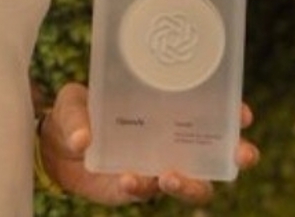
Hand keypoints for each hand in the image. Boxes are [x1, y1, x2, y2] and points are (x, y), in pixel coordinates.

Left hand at [37, 82, 259, 204]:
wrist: (53, 146)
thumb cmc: (76, 112)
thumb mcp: (72, 102)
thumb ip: (77, 116)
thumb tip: (84, 138)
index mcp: (168, 111)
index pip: (211, 112)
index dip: (233, 114)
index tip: (242, 113)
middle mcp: (171, 142)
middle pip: (218, 155)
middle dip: (237, 155)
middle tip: (240, 155)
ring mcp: (157, 167)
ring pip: (194, 184)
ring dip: (191, 184)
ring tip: (169, 177)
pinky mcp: (137, 188)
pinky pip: (147, 192)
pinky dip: (141, 186)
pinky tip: (128, 179)